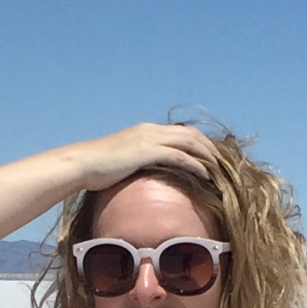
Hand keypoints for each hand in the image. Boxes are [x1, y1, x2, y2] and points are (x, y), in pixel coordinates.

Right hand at [69, 123, 218, 191]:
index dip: (199, 143)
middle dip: (210, 148)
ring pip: (189, 143)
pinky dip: (195, 165)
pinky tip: (205, 176)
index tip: (211, 157)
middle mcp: (151, 131)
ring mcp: (149, 139)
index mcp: (146, 131)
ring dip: (207, 156)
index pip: (181, 132)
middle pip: (191, 134)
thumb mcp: (121, 160)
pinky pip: (179, 156)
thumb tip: (142, 174)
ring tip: (221, 171)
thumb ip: (136, 162)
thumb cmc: (97, 167)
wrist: (82, 163)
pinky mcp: (147, 151)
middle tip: (224, 164)